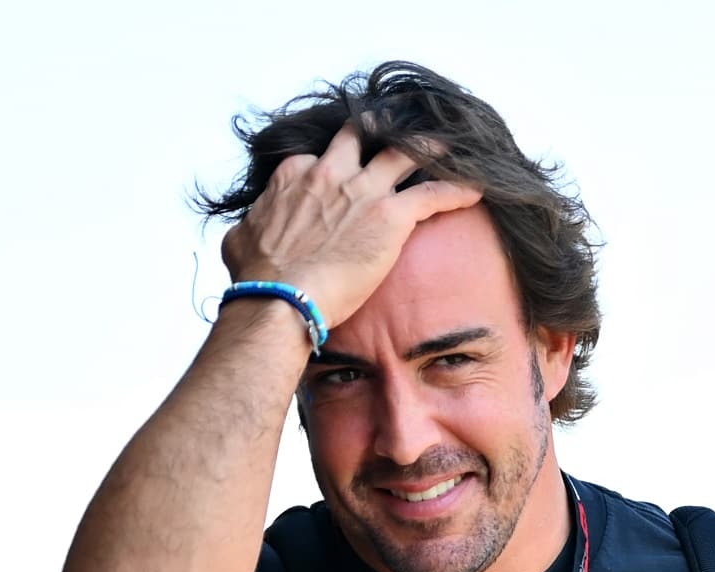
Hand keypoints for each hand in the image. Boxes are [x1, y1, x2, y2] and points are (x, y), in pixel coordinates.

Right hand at [220, 123, 481, 331]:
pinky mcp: (390, 216)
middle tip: (392, 131)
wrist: (280, 298)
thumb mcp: (238, 239)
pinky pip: (433, 193)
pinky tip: (476, 189)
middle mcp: (329, 174)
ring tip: (446, 145)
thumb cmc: (257, 277)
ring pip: (404, 153)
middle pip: (360, 138)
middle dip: (378, 130)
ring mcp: (362, 192)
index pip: (317, 160)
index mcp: (294, 177)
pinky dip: (457, 189)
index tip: (338, 181)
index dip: (329, 169)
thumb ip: (249, 225)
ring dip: (427, 148)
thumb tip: (245, 231)